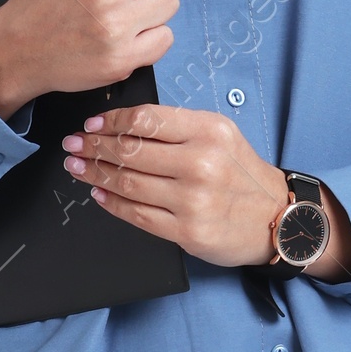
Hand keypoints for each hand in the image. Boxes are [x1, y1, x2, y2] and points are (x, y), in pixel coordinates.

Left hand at [62, 105, 350, 278]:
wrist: (277, 218)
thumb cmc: (242, 174)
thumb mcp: (221, 135)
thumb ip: (178, 127)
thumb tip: (125, 124)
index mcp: (208, 131)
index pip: (146, 120)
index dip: (111, 121)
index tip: (91, 124)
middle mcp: (200, 163)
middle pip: (131, 151)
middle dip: (94, 146)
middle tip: (73, 145)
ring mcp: (192, 200)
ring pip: (128, 183)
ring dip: (95, 174)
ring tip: (78, 168)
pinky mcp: (186, 231)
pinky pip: (137, 215)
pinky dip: (112, 203)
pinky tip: (99, 194)